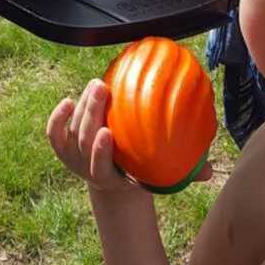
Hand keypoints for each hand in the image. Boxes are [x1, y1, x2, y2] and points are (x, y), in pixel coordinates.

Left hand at [47, 79, 214, 193]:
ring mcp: (72, 157)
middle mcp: (85, 168)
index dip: (100, 152)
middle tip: (102, 87)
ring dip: (82, 105)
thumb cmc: (143, 173)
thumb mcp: (159, 177)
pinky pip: (54, 132)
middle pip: (82, 140)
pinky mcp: (62, 147)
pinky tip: (69, 98)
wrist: (114, 182)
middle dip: (90, 113)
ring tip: (97, 83)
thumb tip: (210, 170)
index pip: (99, 167)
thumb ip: (182, 173)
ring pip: (71, 130)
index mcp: (108, 179)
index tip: (107, 132)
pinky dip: (58, 117)